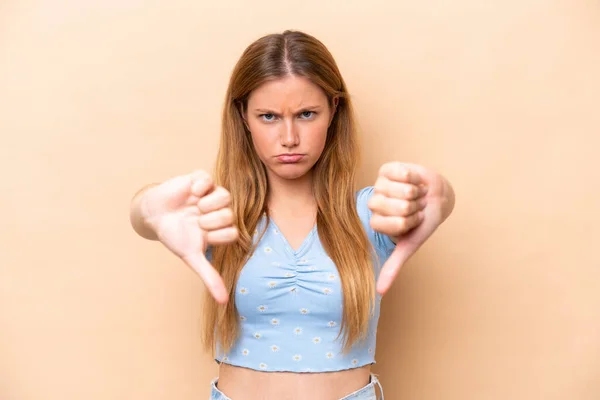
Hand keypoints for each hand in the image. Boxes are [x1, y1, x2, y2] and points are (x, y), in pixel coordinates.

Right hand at [140, 170, 238, 303]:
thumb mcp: (192, 256)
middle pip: (229, 215)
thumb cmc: (175, 236)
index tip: (201, 236)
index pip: (233, 233)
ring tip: (194, 207)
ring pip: (224, 196)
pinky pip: (208, 178)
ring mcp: (210, 194)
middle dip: (210, 221)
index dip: (215, 236)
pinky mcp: (199, 180)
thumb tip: (223, 302)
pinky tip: (190, 193)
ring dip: (207, 204)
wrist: (154, 215)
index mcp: (221, 227)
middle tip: (196, 221)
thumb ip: (209, 276)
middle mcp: (220, 210)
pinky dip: (199, 186)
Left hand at [368, 162, 445, 294]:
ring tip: (416, 195)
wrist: (436, 196)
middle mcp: (374, 202)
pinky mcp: (388, 168)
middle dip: (414, 208)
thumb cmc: (423, 222)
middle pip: (396, 207)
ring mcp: (379, 184)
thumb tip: (378, 293)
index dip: (408, 223)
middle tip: (415, 207)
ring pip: (400, 190)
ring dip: (416, 193)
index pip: (389, 224)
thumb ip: (393, 267)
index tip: (412, 222)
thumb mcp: (409, 244)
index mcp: (375, 221)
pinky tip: (414, 181)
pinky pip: (402, 173)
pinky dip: (415, 178)